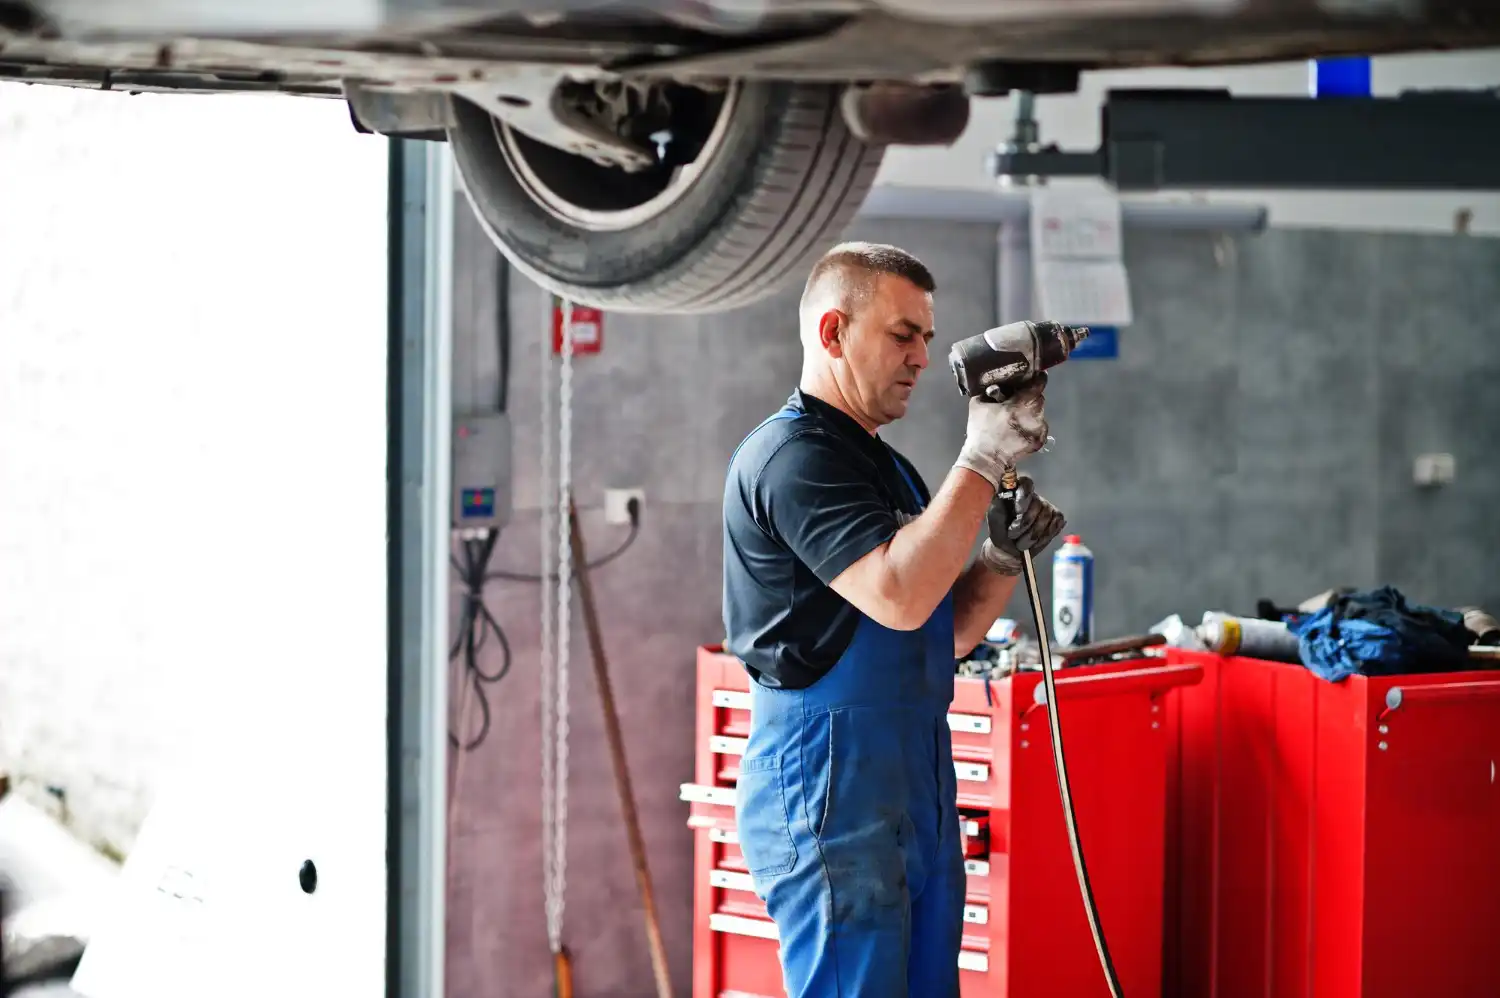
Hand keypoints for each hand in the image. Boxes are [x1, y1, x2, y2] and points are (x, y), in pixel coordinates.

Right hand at [953, 374, 1048, 490]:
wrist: (985, 459)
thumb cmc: (980, 431)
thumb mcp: (977, 405)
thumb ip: (988, 391)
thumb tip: (996, 384)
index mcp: (1017, 406)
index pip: (1037, 386)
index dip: (1038, 379)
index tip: (1037, 377)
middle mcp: (1031, 417)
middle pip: (1039, 399)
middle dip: (1030, 398)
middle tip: (1019, 401)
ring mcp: (1037, 431)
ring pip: (1040, 414)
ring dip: (1032, 413)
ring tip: (1018, 418)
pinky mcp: (1039, 441)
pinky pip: (1041, 428)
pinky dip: (1033, 426)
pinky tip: (1021, 430)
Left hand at [978, 476, 1065, 575]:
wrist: (1008, 547)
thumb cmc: (1000, 527)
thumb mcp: (995, 511)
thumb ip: (1001, 496)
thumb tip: (1006, 480)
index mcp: (1018, 490)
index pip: (1026, 483)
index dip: (1024, 496)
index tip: (1018, 511)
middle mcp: (1034, 496)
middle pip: (1037, 503)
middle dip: (1024, 523)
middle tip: (1012, 535)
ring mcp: (1047, 507)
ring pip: (1046, 517)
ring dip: (1031, 535)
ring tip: (1020, 543)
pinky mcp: (1057, 518)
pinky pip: (1055, 526)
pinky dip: (1043, 538)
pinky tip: (1033, 544)